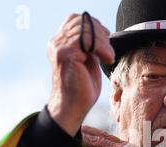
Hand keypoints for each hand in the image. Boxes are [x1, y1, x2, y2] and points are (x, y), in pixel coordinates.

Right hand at [47, 13, 114, 135]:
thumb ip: (89, 46)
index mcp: (59, 42)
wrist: (74, 107)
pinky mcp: (65, 55)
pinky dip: (102, 49)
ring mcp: (59, 48)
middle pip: (82, 22)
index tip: (106, 39)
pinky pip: (88, 41)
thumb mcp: (88, 60)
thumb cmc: (82, 87)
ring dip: (103, 43)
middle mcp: (56, 43)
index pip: (76, 19)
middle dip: (101, 34)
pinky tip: (106, 60)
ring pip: (86, 30)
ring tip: (108, 57)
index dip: (94, 25)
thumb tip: (100, 32)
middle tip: (108, 52)